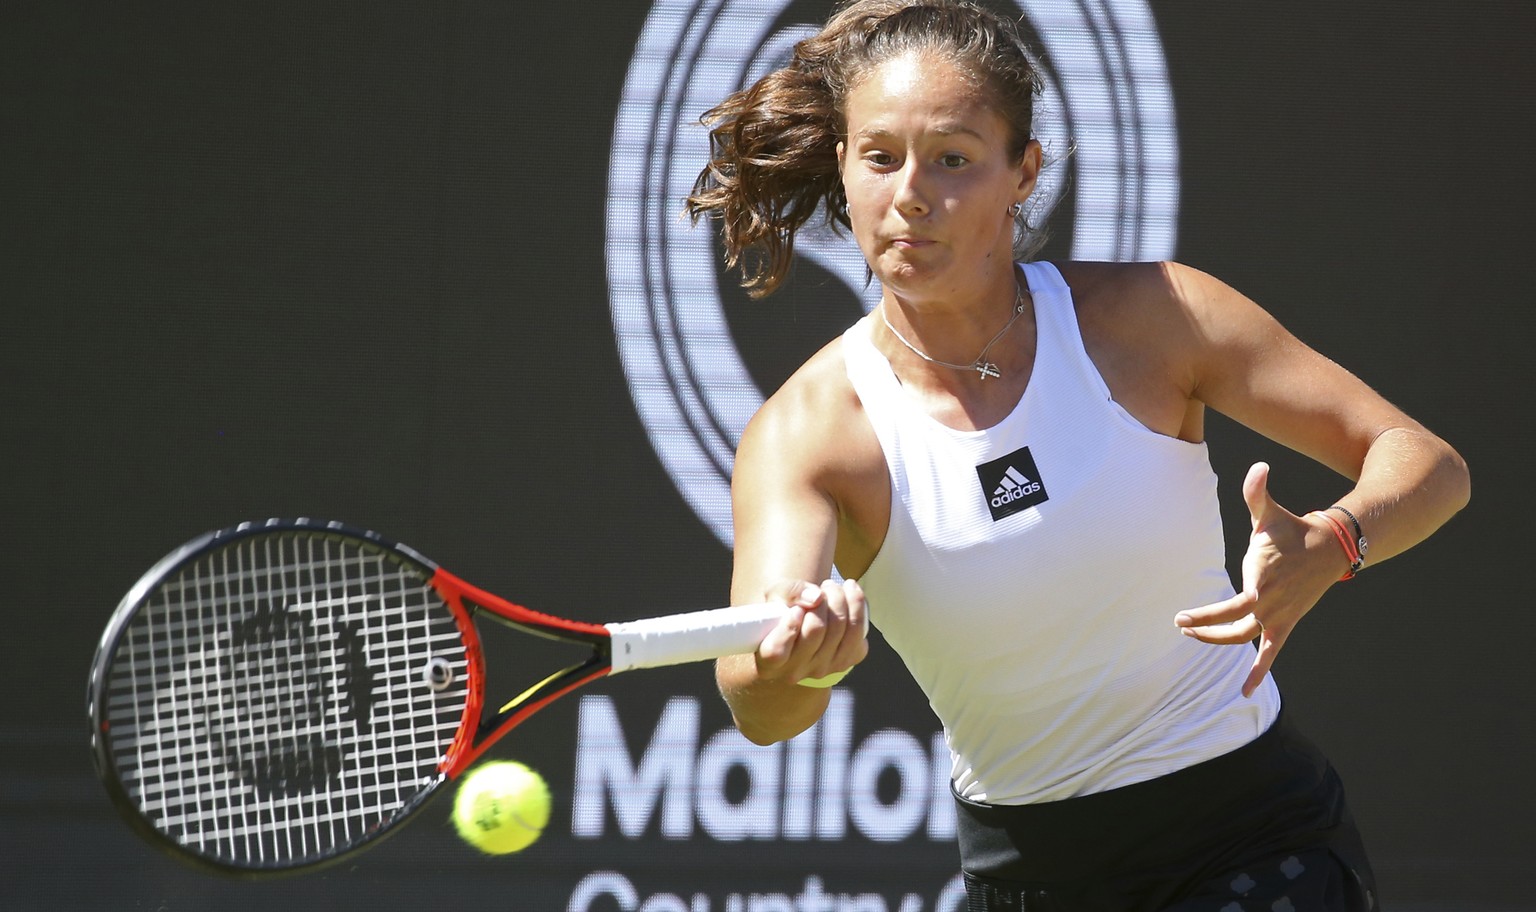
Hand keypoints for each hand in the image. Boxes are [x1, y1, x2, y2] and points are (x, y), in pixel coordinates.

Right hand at [754, 578, 868, 684]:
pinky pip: (859, 634)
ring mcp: (822, 670)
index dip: (788, 627)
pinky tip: (850, 596)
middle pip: (816, 630)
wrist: (803, 629)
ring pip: (841, 629)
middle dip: (823, 599)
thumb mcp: (776, 597)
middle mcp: (795, 671)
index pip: (775, 651)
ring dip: (841, 599)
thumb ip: (790, 593)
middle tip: (822, 587)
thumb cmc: (783, 613)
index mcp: (769, 662)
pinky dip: (858, 607)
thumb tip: (816, 597)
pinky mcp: (846, 662)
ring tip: (833, 587)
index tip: (796, 609)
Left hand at [1175, 462, 1342, 697]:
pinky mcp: (1287, 624)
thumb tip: (1258, 466)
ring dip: (1219, 641)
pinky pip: (1271, 652)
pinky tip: (1245, 692)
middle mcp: (1272, 603)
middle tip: (1180, 624)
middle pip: (1235, 626)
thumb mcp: (1270, 512)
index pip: (1233, 606)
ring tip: (1192, 635)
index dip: (1207, 616)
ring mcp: (1281, 617)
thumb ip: (1257, 493)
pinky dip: (1259, 673)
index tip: (1181, 619)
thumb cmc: (1292, 529)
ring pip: (1247, 640)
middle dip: (1205, 627)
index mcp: (1263, 580)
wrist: (1331, 547)